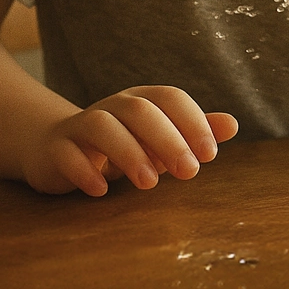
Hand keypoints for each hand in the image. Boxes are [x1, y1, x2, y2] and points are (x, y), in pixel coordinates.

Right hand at [21, 86, 240, 195]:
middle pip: (139, 109)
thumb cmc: (121, 145)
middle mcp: (112, 107)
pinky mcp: (56, 147)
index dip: (192, 121)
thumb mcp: (159, 140)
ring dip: (128, 151)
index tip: (209, 154)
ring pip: (101, 125)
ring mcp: (80, 125)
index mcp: (141, 101)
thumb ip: (193, 133)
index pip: (170, 98)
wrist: (56, 148)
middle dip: (167, 139)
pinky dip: (84, 170)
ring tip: (149, 183)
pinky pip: (66, 151)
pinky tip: (101, 190)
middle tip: (189, 173)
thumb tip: (232, 125)